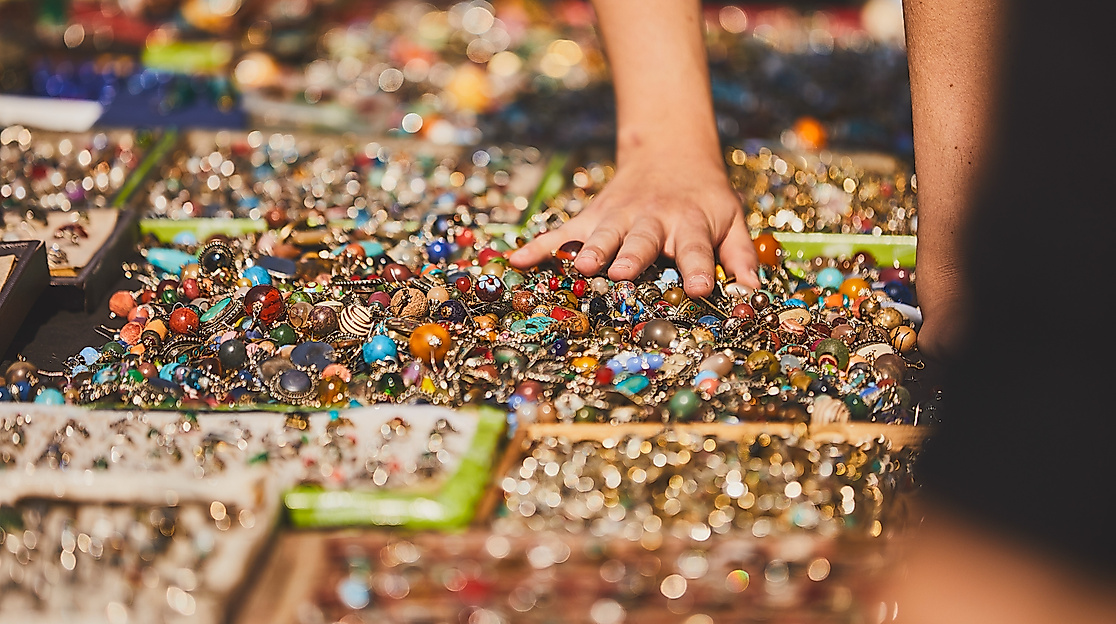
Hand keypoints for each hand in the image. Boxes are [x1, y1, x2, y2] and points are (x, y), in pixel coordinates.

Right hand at [509, 150, 759, 297]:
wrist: (669, 152)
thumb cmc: (704, 199)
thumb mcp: (731, 218)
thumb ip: (739, 254)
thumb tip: (754, 291)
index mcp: (689, 224)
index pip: (695, 248)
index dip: (698, 268)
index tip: (699, 289)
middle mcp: (651, 220)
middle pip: (641, 240)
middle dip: (632, 256)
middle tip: (624, 272)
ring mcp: (617, 218)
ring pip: (602, 235)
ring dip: (590, 249)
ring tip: (580, 265)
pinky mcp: (592, 218)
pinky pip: (562, 233)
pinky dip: (539, 246)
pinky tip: (516, 261)